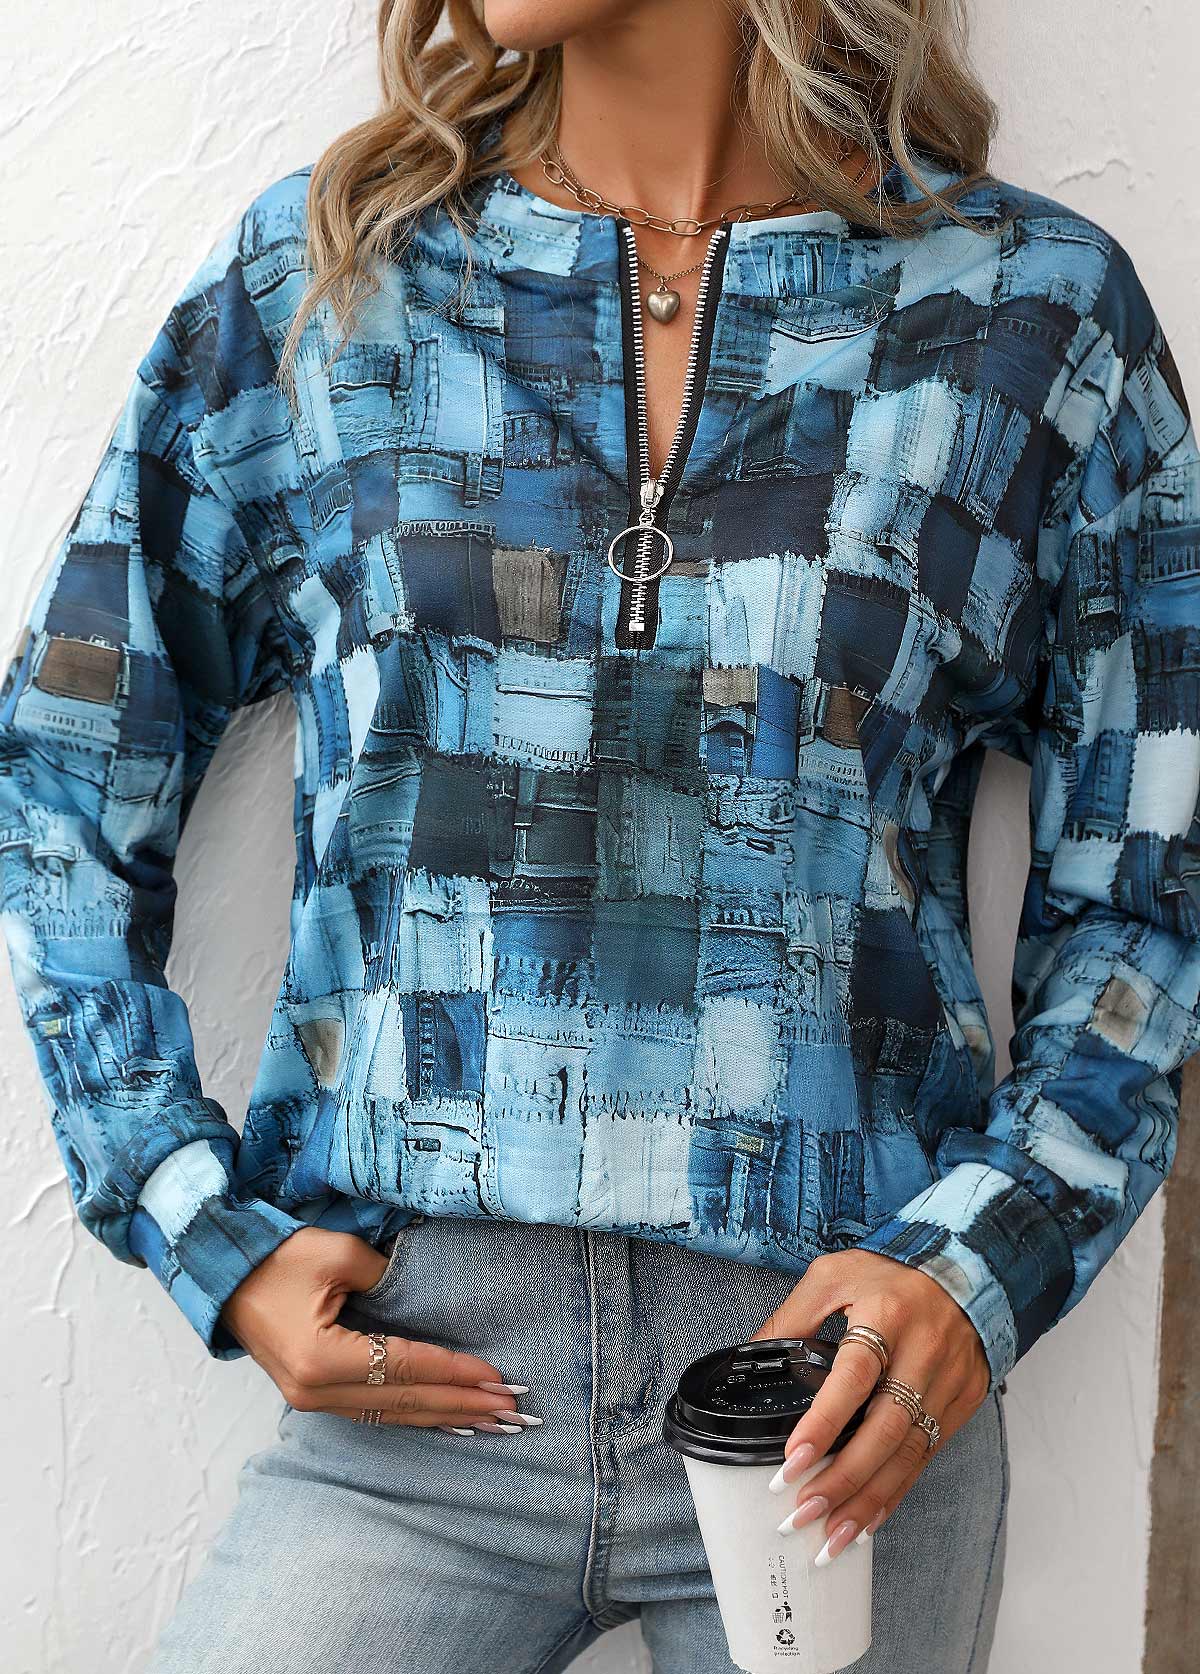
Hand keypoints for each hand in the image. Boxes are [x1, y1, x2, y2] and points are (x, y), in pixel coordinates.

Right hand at [218, 1227, 527, 1427]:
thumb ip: (389, 1278)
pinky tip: (444, 1419)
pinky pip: (374, 1412)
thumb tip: (425, 1300)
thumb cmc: (278, 1258)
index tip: (498, 1378)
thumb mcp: (337, 1254)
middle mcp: (316, 1391)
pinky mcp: (312, 1396)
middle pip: (404, 1401)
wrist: (223, 1276)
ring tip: (489, 1422)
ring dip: (443, 1416)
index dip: (455, 1372)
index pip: (405, 1368)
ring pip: (392, 1415)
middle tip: (512, 1411)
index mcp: (321, 1359)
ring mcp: (311, 1400)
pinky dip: (414, 1414)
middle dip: (461, 1405)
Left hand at [747, 1248, 990, 1561]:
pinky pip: (927, 1457)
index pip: (855, 1375)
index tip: (793, 1461)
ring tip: (829, 1536)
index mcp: (887, 1313)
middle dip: (842, 1479)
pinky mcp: (964, 1401)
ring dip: (867, 1500)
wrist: (967, 1265)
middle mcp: (924, 1351)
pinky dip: (896, 1492)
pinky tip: (868, 1520)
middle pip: (884, 1428)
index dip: (825, 1422)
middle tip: (801, 1512)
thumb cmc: (891, 1271)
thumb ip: (794, 1315)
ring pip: (908, 1453)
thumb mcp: (834, 1275)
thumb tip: (748, 1355)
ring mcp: (949, 1380)